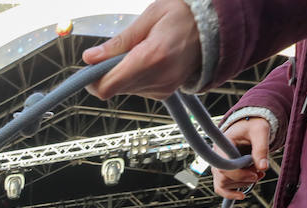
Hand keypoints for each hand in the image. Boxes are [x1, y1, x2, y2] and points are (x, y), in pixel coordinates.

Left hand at [81, 0, 201, 99]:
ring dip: (123, 73)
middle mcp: (159, 79)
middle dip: (108, 72)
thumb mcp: (149, 18)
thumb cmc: (184, 15)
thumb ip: (118, 42)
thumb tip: (90, 58)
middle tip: (119, 50)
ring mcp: (164, 89)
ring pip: (125, 90)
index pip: (108, 86)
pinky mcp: (166, 93)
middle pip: (114, 88)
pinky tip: (148, 60)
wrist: (216, 26)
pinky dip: (135, 77)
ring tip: (141, 51)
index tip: (89, 67)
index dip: (92, 80)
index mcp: (151, 58)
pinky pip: (138, 90)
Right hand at [211, 117, 271, 199]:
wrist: (249, 125)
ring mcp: (218, 165)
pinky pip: (220, 187)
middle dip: (243, 179)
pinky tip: (242, 195)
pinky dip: (230, 194)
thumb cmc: (253, 125)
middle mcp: (216, 156)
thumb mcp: (260, 132)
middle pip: (223, 177)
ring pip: (224, 184)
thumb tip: (263, 168)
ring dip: (242, 184)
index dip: (239, 174)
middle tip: (260, 174)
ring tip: (258, 174)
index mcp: (222, 145)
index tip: (256, 174)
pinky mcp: (223, 172)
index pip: (224, 166)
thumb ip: (261, 148)